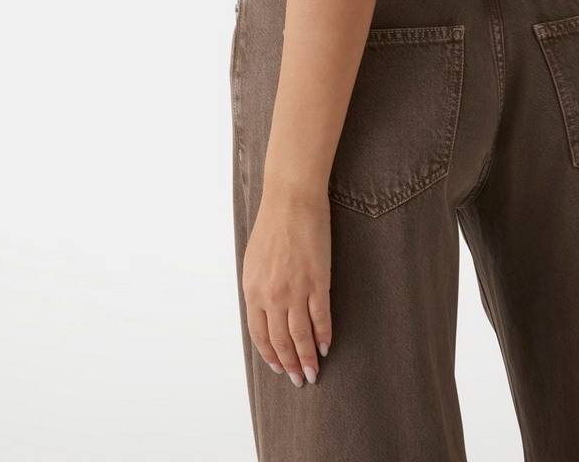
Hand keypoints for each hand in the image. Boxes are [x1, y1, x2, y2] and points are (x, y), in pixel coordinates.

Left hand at [242, 187, 332, 387]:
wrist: (292, 199)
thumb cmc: (272, 224)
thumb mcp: (253, 261)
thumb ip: (258, 289)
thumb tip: (267, 313)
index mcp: (253, 290)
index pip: (260, 335)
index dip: (271, 355)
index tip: (280, 368)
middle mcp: (272, 296)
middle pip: (281, 341)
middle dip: (291, 365)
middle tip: (300, 380)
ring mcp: (296, 290)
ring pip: (301, 335)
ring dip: (308, 358)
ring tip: (314, 372)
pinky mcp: (318, 281)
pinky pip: (321, 317)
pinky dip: (324, 335)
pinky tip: (326, 345)